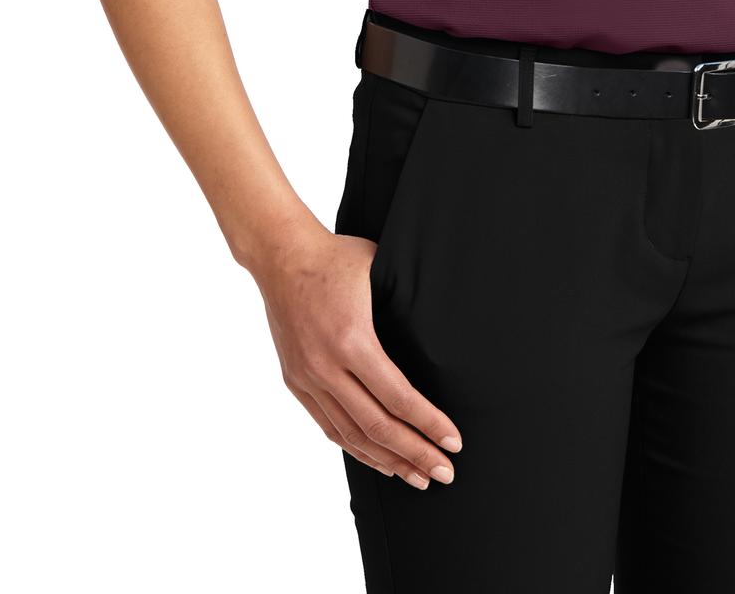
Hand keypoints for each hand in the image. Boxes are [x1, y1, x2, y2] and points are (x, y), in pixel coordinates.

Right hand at [250, 217, 461, 489]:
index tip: (453, 441)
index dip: (428, 424)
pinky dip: (356, 448)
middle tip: (444, 473)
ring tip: (417, 477)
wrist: (281, 256)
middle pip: (377, 425)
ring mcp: (308, 377)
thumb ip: (406, 302)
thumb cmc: (336, 258)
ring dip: (387, 460)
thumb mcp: (379, 269)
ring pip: (351, 434)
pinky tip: (379, 460)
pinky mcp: (295, 381)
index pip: (398, 397)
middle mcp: (326, 365)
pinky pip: (329, 426)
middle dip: (415, 453)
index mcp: (351, 339)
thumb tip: (446, 326)